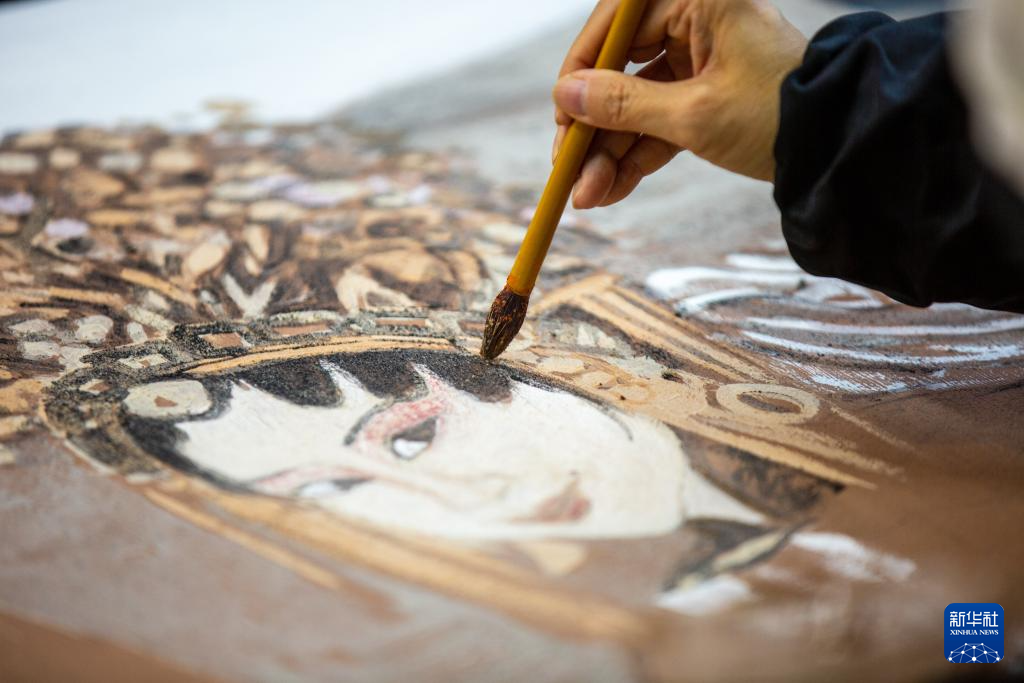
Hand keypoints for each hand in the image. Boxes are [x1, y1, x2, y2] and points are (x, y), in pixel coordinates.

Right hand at [553, 0, 806, 207]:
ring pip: (638, 102)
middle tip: (566, 167)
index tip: (562, 113)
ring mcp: (704, 61)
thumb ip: (623, 105)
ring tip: (586, 194)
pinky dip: (637, 155)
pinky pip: (661, 121)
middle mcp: (699, 22)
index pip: (617, 25)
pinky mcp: (710, 95)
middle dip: (594, 126)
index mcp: (700, 0)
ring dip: (610, 150)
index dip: (582, 70)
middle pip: (622, 69)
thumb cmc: (778, 116)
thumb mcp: (694, 115)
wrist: (844, 150)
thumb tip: (565, 96)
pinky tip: (609, 190)